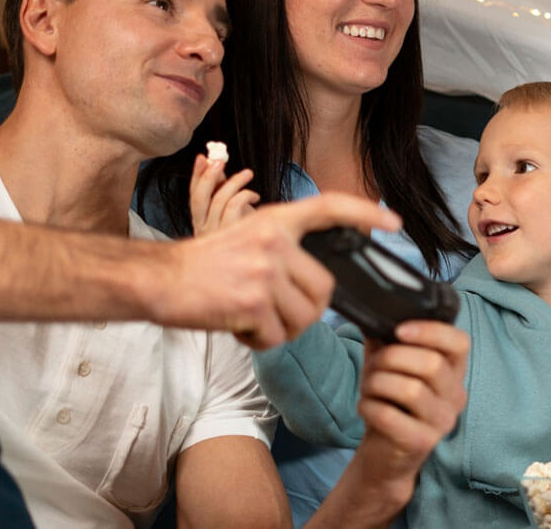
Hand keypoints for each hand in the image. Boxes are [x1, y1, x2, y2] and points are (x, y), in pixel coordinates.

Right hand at [152, 192, 401, 348]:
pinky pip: (276, 337)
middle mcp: (274, 241)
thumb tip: (317, 280)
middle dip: (306, 311)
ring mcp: (264, 270)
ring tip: (252, 320)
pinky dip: (260, 343)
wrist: (156, 279)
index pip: (329, 207)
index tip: (393, 222)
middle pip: (323, 290)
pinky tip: (239, 329)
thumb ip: (282, 250)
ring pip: (304, 318)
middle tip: (276, 314)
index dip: (364, 214)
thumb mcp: (246, 238)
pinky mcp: (252, 302)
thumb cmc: (202, 266)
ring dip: (282, 330)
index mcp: (274, 221)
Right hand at [189, 153, 258, 234]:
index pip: (193, 197)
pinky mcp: (233, 237)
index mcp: (200, 225)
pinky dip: (245, 195)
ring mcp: (217, 236)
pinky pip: (235, 206)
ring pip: (220, 199)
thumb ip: (222, 192)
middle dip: (209, 175)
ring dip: (235, 181)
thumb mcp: (232, 212)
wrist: (259, 263)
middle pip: (199, 198)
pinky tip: (254, 196)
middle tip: (220, 160)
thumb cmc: (249, 237)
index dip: (196, 176)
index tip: (201, 157)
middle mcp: (203, 232)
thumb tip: (217, 166)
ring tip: (248, 174)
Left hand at [354, 321, 469, 482]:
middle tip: (373, 367)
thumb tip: (373, 306)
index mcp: (454, 370)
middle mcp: (456, 395)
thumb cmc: (390, 400)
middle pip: (431, 364)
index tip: (399, 330)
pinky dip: (369, 407)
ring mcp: (443, 421)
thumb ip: (387, 336)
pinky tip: (366, 407)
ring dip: (377, 383)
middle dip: (391, 359)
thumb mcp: (391, 364)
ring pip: (410, 390)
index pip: (459, 342)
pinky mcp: (422, 443)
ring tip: (369, 388)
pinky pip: (391, 417)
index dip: (430, 331)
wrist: (385, 452)